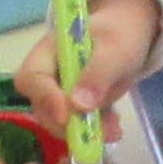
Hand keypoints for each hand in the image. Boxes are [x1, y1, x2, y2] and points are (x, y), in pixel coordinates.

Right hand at [11, 0, 162, 131]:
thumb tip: (78, 106)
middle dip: (68, 124)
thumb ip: (98, 74)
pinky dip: (94, 132)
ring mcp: (59, 94)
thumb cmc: (119, 31)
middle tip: (95, 131)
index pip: (32, 78)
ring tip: (114, 129)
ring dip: (84, 132)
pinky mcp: (74, 108)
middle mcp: (48, 76)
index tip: (66, 115)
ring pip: (60, 123)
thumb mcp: (114, 49)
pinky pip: (77, 126)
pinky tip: (114, 128)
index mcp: (48, 52)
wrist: (130, 32)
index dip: (45, 98)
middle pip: (43, 108)